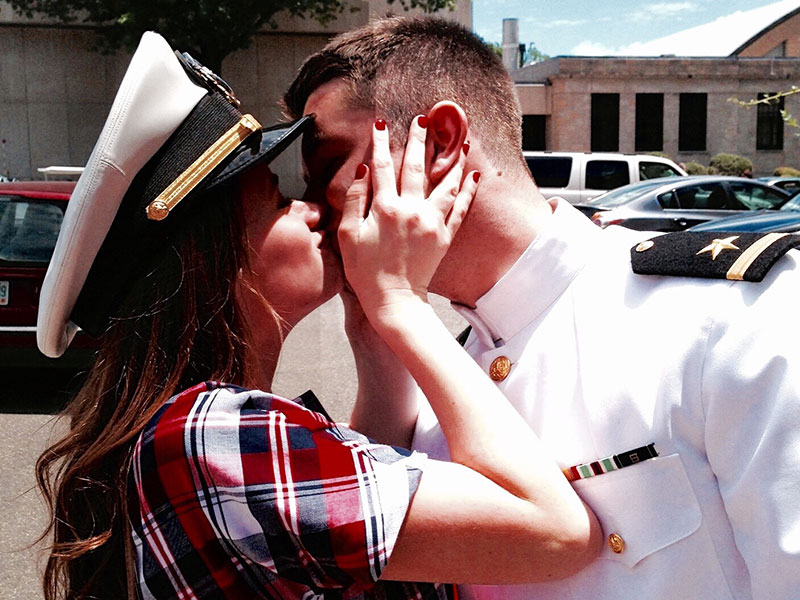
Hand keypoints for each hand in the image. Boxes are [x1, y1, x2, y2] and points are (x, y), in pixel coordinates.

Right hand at [338, 116, 478, 320]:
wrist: (393, 300)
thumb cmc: (365, 271)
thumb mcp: (349, 235)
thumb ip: (356, 199)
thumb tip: (364, 170)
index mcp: (386, 208)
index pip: (383, 166)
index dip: (381, 142)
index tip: (381, 123)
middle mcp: (411, 210)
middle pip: (416, 166)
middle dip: (419, 139)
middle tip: (423, 118)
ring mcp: (431, 222)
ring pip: (445, 183)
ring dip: (452, 159)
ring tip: (459, 140)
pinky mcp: (445, 236)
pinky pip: (461, 209)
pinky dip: (469, 191)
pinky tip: (474, 175)